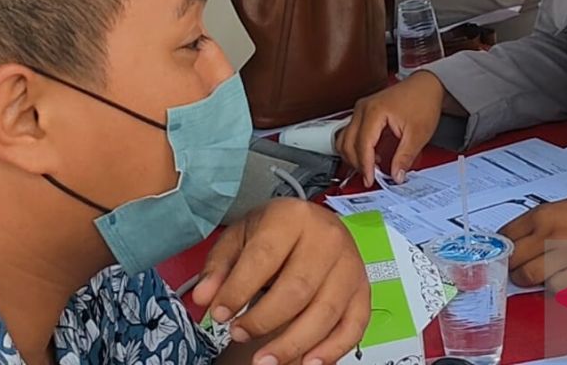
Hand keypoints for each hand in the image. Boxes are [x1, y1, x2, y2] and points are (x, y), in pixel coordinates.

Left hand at [193, 198, 369, 364]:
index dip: (238, 291)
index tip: (219, 314)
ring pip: (325, 313)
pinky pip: (353, 326)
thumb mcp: (239, 237)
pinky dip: (331, 349)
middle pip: (297, 289)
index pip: (264, 258)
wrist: (312, 224)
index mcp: (292, 217)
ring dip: (292, 343)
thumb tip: (204, 298)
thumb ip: (218, 267)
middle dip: (263, 320)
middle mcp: (327, 238)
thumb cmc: (275, 232)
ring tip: (264, 359)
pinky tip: (307, 362)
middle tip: (238, 334)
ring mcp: (350, 265)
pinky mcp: (362, 289)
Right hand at [336, 71, 445, 186]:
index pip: (362, 145)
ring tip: (370, 168)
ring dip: (353, 156)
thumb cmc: (423, 101)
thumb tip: (396, 175)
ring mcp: (361, 109)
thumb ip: (404, 157)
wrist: (426, 85)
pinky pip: (351, 133)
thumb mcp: (418, 134)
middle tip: (371, 176)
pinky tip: (371, 156)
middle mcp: (363, 109)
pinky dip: (356, 147)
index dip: (365, 166)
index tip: (370, 179)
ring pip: (344, 139)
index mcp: (374, 112)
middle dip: (357, 163)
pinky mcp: (363, 112)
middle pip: (347, 143)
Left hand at [499, 189, 566, 291]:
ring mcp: (565, 256)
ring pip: (530, 276)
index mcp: (544, 214)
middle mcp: (550, 235)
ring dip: (528, 279)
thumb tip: (519, 240)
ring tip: (533, 276)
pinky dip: (552, 286)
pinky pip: (555, 287)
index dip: (502, 245)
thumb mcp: (563, 208)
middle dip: (511, 265)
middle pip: (514, 258)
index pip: (507, 234)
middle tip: (514, 267)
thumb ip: (540, 223)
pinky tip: (557, 278)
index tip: (503, 250)